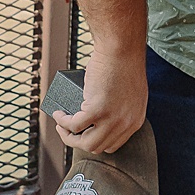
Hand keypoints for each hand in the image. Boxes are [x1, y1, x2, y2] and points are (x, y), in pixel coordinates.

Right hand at [53, 35, 148, 154]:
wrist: (122, 48)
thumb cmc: (124, 63)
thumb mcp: (130, 93)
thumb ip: (122, 107)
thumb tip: (101, 116)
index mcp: (135, 121)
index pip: (112, 144)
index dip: (95, 140)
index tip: (83, 133)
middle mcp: (125, 124)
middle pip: (97, 147)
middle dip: (79, 142)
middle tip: (69, 130)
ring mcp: (112, 119)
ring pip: (85, 143)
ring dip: (69, 136)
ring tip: (62, 124)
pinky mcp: (97, 110)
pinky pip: (74, 125)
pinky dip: (63, 122)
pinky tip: (59, 114)